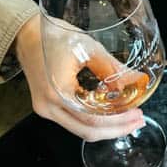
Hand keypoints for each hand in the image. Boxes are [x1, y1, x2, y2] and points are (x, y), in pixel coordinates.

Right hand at [15, 14, 145, 140]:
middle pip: (87, 131)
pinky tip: (111, 115)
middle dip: (116, 130)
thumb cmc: (56, 36)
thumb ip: (114, 69)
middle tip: (137, 122)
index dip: (118, 121)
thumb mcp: (90, 48)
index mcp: (57, 92)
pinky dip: (94, 122)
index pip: (92, 119)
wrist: (27, 34)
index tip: (137, 115)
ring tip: (129, 119)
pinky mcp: (47, 108)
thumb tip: (138, 80)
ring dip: (106, 128)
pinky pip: (74, 123)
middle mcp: (48, 106)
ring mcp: (45, 110)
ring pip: (81, 131)